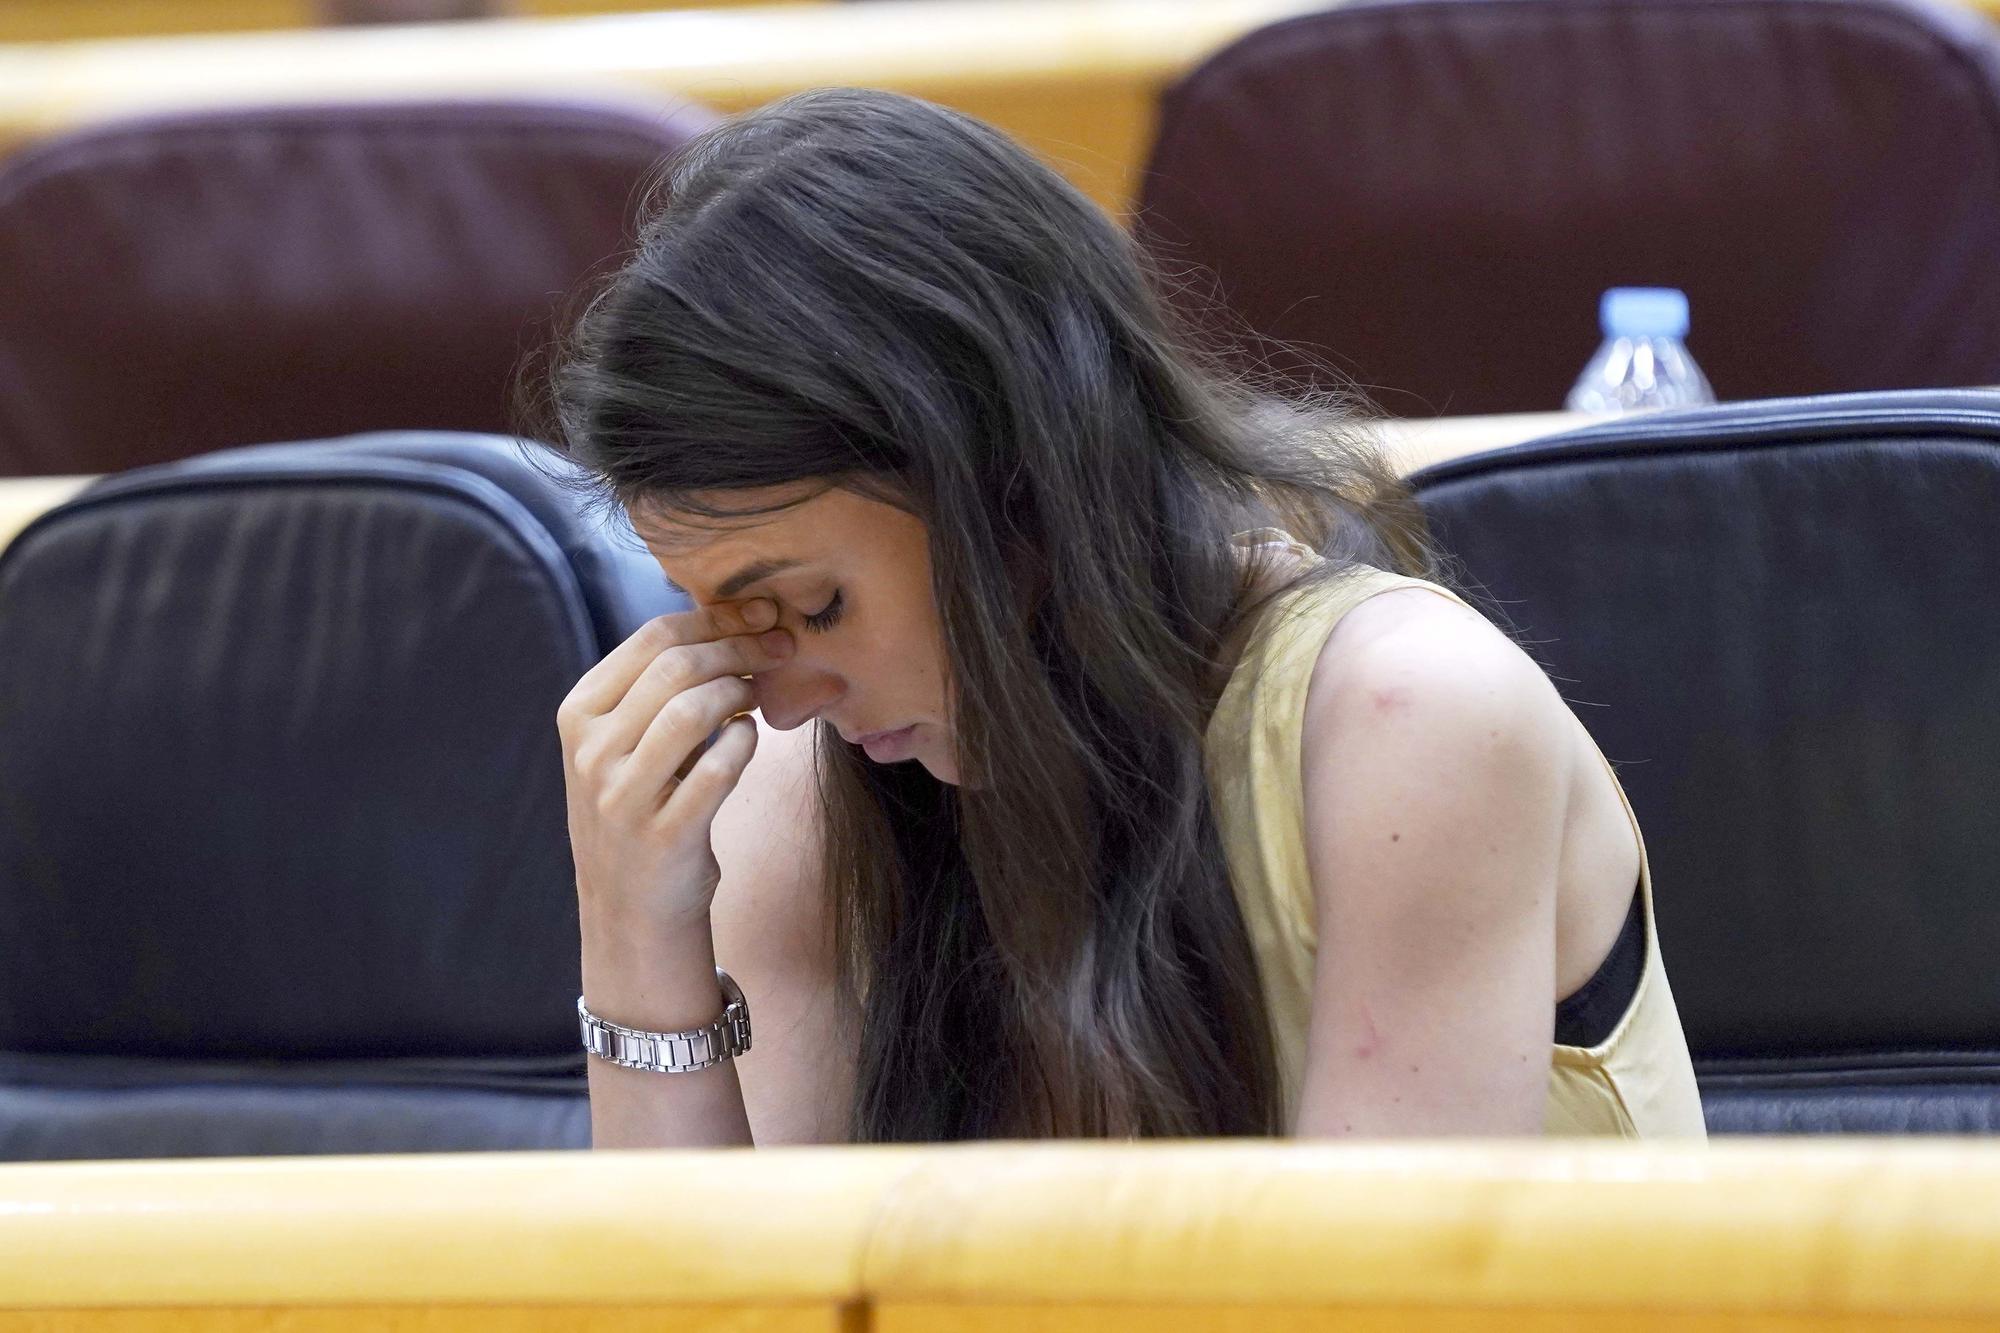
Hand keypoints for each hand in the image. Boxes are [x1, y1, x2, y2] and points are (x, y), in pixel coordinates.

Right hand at [557, 598, 794, 928]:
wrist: (630, 908)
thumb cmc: (642, 806)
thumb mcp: (624, 742)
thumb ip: (658, 686)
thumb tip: (732, 618)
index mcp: (579, 713)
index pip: (652, 638)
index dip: (716, 618)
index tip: (760, 615)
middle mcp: (592, 752)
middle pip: (677, 667)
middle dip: (739, 647)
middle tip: (778, 648)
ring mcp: (623, 796)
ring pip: (693, 710)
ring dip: (740, 691)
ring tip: (756, 696)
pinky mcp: (665, 836)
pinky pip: (718, 769)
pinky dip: (745, 743)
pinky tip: (750, 739)